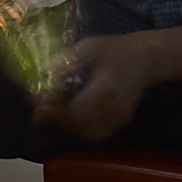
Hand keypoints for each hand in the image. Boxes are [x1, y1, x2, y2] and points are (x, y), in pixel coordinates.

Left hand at [44, 26, 164, 136]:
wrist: (144, 58)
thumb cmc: (115, 50)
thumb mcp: (89, 47)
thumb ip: (67, 60)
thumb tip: (43, 73)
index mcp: (106, 88)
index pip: (76, 110)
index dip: (54, 109)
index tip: (37, 100)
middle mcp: (113, 108)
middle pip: (80, 125)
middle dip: (56, 118)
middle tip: (38, 109)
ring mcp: (118, 118)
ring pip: (87, 133)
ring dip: (66, 126)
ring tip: (51, 113)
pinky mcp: (120, 122)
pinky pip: (96, 133)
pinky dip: (79, 130)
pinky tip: (68, 118)